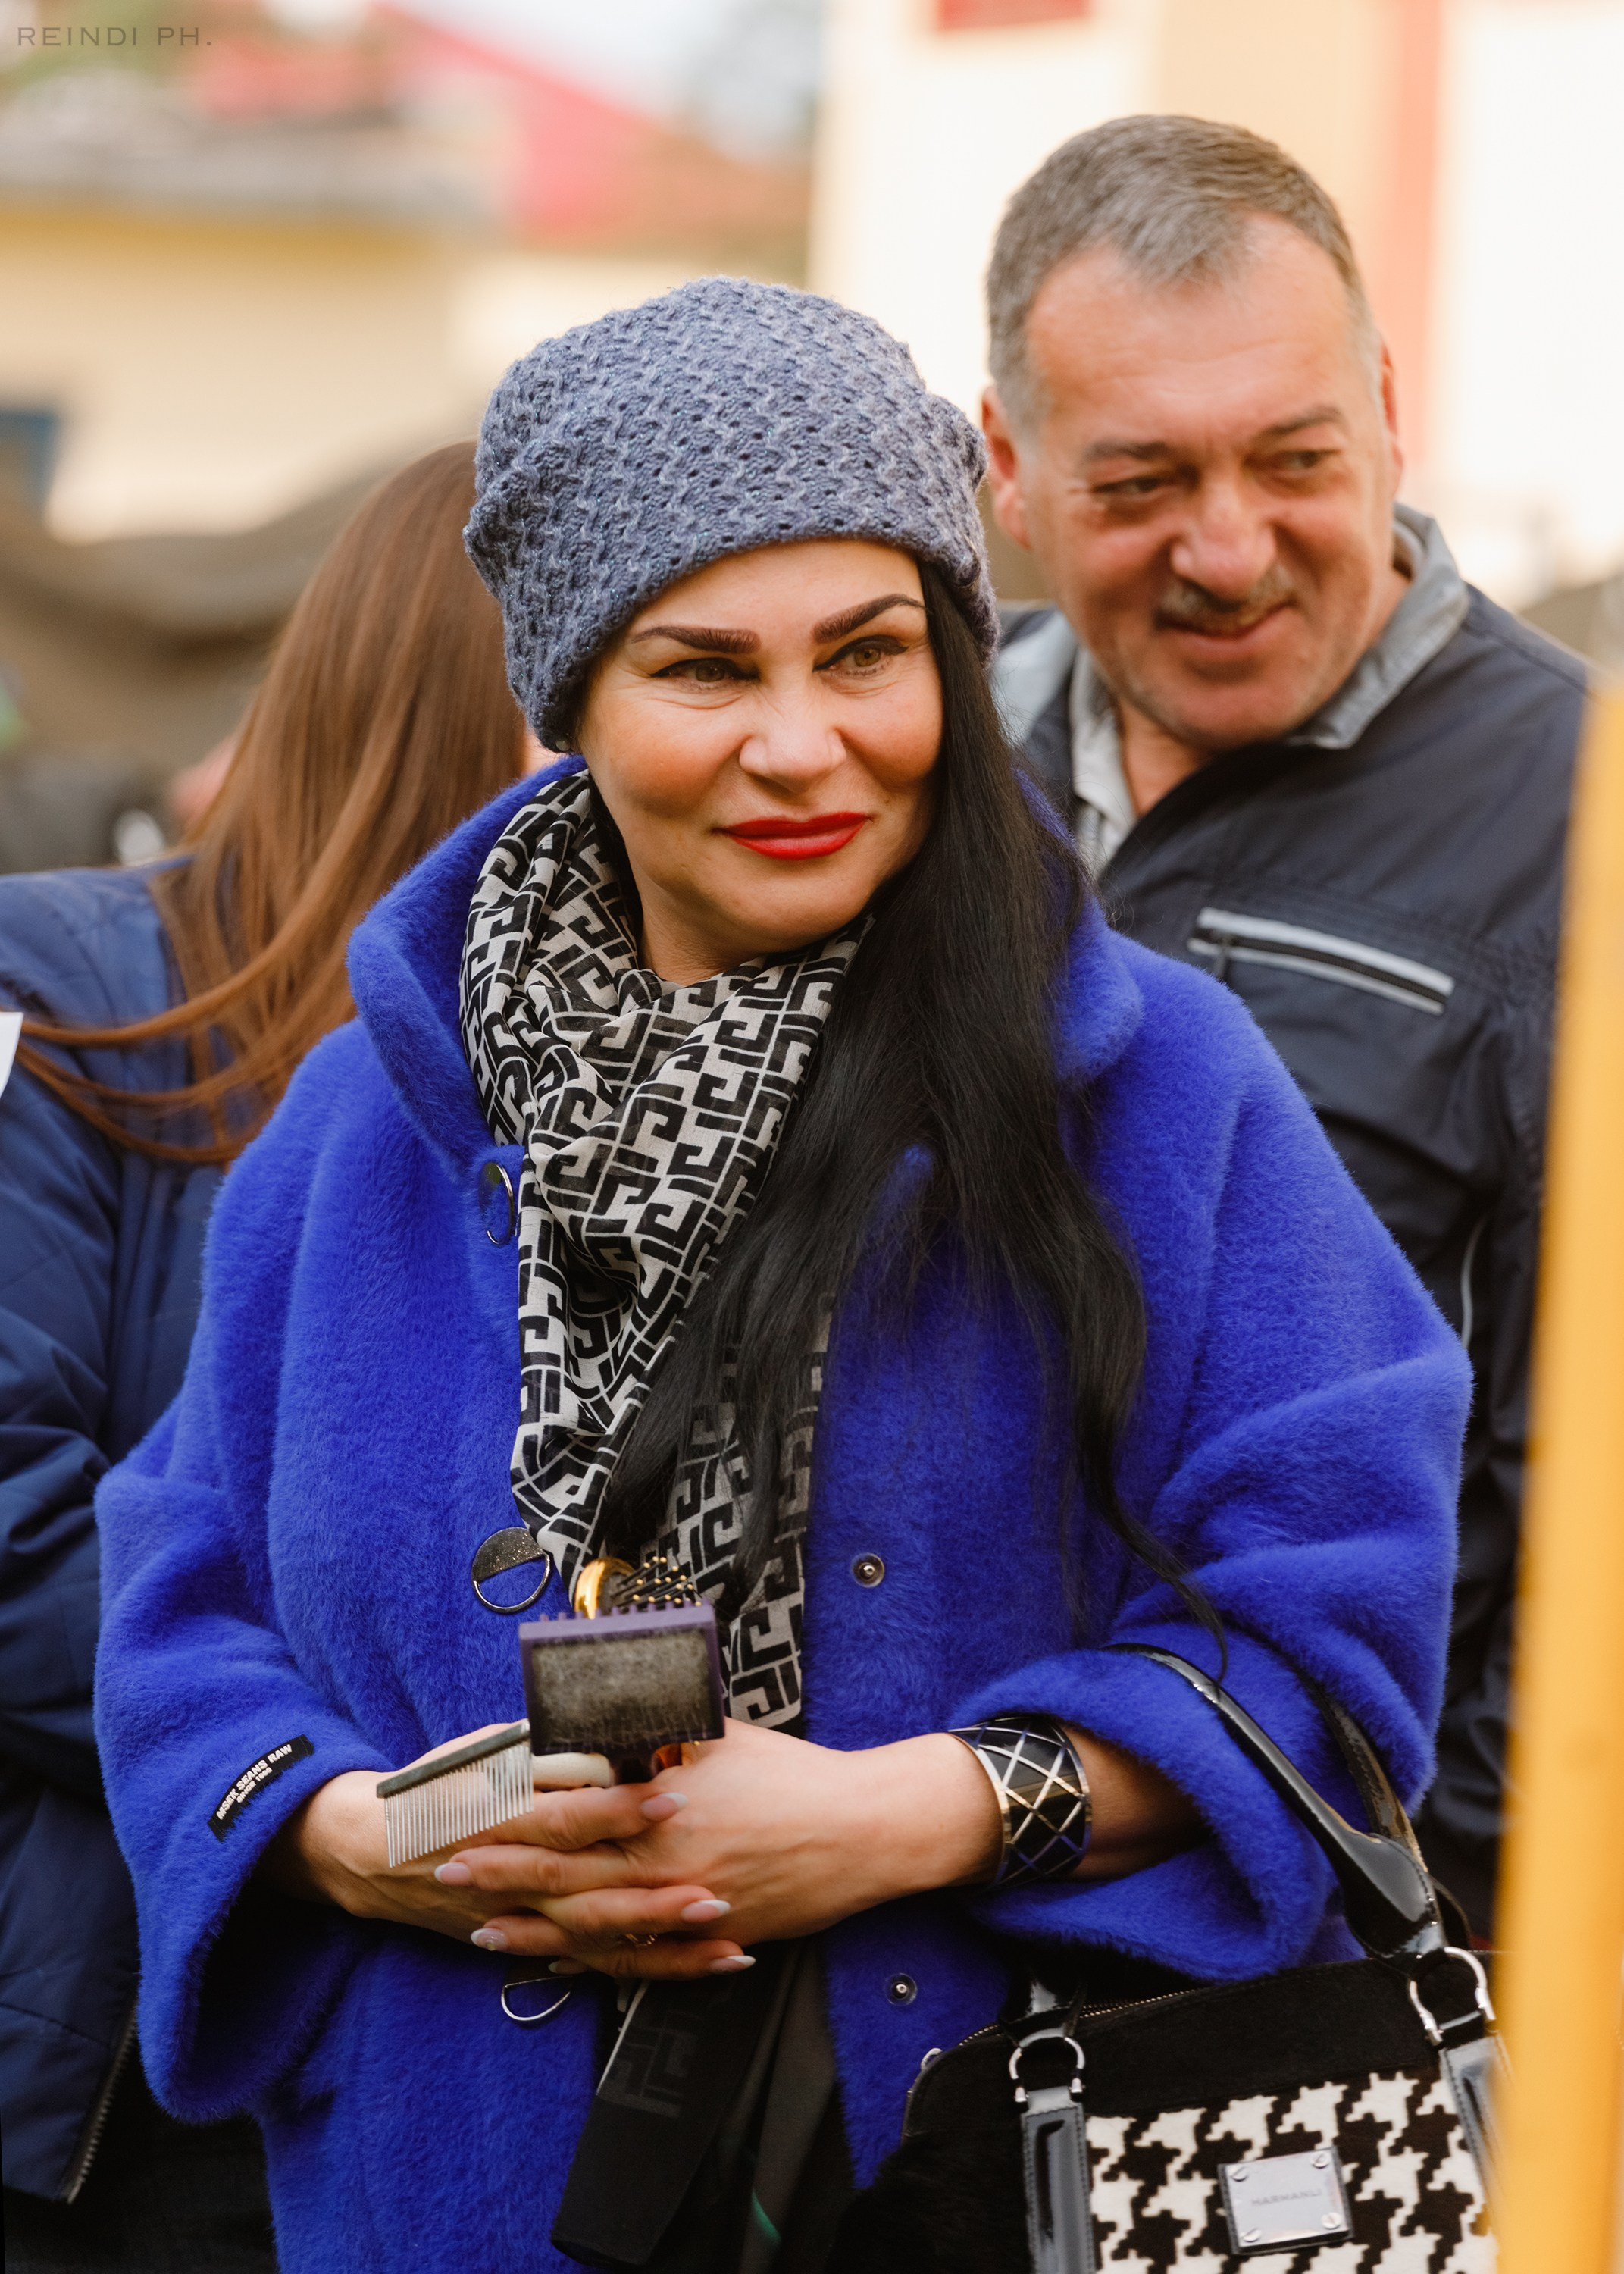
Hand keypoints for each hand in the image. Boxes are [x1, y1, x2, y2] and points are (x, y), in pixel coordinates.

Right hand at [258, 1725, 747, 1977]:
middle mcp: (509, 1878)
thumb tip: (612, 1731)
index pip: (564, 1818)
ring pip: (597, 1940)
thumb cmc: (437, 1787)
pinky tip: (695, 1966)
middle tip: (718, 1893)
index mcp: (497, 1817)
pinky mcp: (527, 1943)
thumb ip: (547, 1751)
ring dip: (662, 1943)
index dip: (616, 1812)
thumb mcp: (482, 1754)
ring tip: (724, 1939)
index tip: (673, 1799)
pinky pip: (592, 1963)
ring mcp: (518, 1920)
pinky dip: (644, 1968)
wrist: (372, 1852)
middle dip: (655, 1898)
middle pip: (588, 1894)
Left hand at [453, 1718, 1002, 1975]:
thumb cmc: (792, 1773)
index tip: (465, 1816)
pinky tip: (561, 1966)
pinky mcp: (709, 1939)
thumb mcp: (718, 1734)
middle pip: (566, 1877)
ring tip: (486, 1935)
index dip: (513, 1820)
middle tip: (445, 1878)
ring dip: (536, 1933)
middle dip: (503, 1879)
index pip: (569, 1816)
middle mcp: (665, 1863)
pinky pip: (641, 1961)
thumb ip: (658, 1730)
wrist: (861, 1830)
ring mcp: (686, 1908)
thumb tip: (607, 1715)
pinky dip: (596, 1965)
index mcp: (662, 1806)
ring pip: (595, 1929)